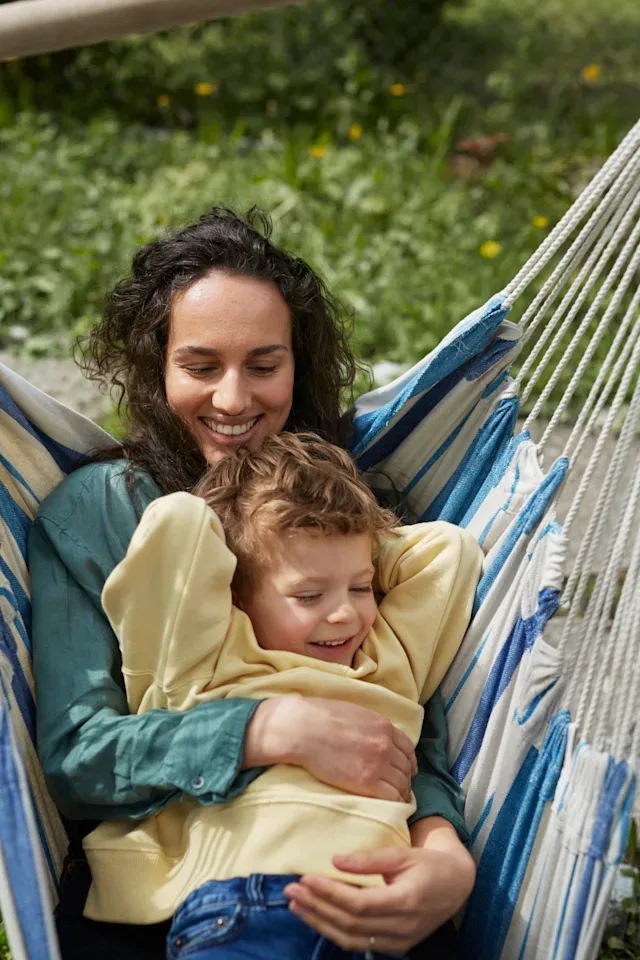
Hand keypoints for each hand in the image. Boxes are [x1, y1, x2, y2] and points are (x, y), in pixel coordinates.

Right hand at [242, 696, 416, 801]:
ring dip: (402, 791)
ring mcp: (378, 764)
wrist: (303, 729)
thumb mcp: (354, 712)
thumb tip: (373, 733)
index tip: (407, 768)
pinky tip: (393, 804)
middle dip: (405, 777)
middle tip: (401, 786)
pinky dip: (396, 802)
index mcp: (383, 726)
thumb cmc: (321, 717)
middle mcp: (386, 745)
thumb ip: (370, 724)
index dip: (409, 760)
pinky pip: (392, 797)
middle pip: (405, 767)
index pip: (408, 747)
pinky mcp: (367, 783)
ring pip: (402, 783)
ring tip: (397, 797)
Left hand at [284, 817, 475, 955]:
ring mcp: (398, 942)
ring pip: (350, 939)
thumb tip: (336, 859)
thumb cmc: (428, 864)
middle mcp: (401, 927)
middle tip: (291, 891)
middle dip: (317, 907)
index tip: (305, 879)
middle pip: (349, 923)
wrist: (455, 885)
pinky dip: (335, 932)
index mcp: (405, 901)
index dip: (329, 893)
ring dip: (319, 923)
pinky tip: (317, 918)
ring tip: (296, 906)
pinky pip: (359, 944)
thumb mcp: (403, 854)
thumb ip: (370, 859)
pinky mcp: (395, 947)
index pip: (358, 904)